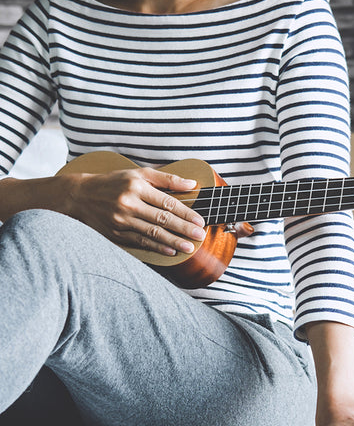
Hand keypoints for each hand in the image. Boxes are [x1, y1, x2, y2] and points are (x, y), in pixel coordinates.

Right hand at [69, 167, 205, 254]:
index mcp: (136, 187)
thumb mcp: (138, 174)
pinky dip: (156, 247)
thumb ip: (166, 179)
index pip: (166, 202)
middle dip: (183, 228)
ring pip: (152, 233)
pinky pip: (140, 242)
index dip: (185, 212)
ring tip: (189, 247)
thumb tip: (192, 183)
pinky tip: (170, 251)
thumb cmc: (114, 183)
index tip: (200, 220)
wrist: (80, 196)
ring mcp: (121, 220)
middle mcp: (129, 204)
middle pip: (162, 219)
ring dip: (173, 241)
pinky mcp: (116, 234)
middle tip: (200, 235)